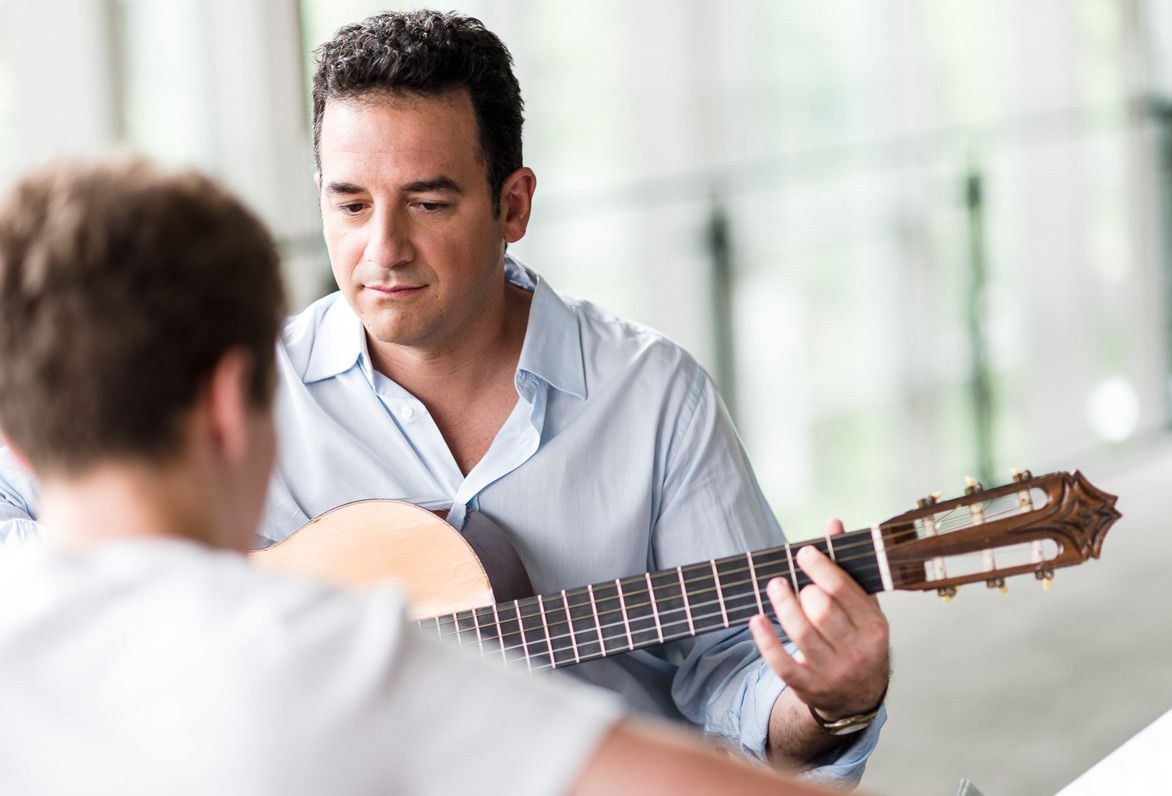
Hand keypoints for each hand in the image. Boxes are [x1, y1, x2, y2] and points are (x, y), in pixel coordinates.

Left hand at [748, 518, 889, 719]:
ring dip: (782, 605)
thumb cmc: (857, 639)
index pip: (844, 591)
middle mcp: (857, 650)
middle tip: (786, 578)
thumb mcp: (862, 606)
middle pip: (822, 612)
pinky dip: (765, 640)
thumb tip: (833, 523)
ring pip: (802, 634)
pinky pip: (782, 663)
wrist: (858, 697)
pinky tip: (756, 619)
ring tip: (774, 587)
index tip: (803, 553)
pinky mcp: (809, 686)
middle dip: (801, 590)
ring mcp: (833, 671)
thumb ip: (847, 566)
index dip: (821, 567)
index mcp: (874, 626)